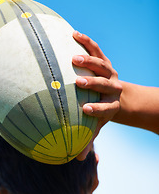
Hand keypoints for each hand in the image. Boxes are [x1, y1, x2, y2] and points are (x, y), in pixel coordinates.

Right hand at [72, 31, 121, 158]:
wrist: (118, 96)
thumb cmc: (101, 113)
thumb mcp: (96, 128)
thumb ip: (87, 141)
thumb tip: (77, 159)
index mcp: (112, 105)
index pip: (105, 108)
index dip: (97, 109)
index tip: (85, 110)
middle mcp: (113, 87)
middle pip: (104, 84)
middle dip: (93, 83)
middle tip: (79, 81)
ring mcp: (110, 72)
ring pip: (101, 64)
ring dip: (88, 60)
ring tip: (74, 57)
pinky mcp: (105, 61)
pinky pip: (97, 49)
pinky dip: (86, 42)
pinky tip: (74, 34)